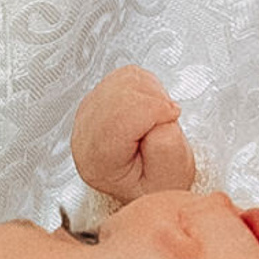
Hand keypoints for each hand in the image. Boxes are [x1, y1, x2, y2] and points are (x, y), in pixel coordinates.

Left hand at [72, 65, 195, 201]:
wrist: (150, 181)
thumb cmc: (156, 183)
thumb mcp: (169, 180)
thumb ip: (166, 150)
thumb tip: (159, 114)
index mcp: (97, 161)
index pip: (118, 118)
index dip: (153, 110)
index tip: (172, 116)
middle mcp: (86, 135)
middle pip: (120, 94)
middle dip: (154, 101)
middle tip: (166, 119)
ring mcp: (89, 112)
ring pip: (124, 80)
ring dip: (152, 93)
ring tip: (158, 117)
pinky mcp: (99, 96)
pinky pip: (126, 75)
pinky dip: (147, 86)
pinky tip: (151, 107)